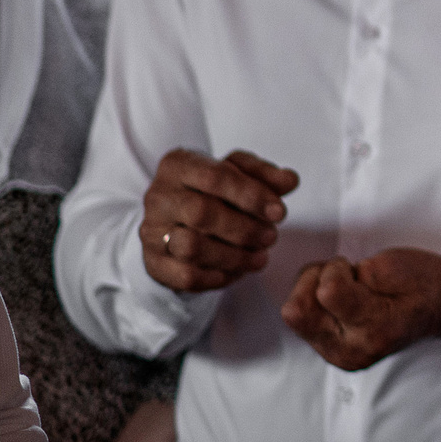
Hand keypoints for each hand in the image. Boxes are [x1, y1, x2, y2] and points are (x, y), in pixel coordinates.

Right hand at [139, 149, 297, 293]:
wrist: (176, 219)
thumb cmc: (214, 190)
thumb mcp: (239, 173)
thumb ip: (265, 175)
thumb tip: (290, 180)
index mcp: (178, 165)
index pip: (215, 176)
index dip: (251, 196)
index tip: (279, 212)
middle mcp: (158, 196)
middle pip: (201, 213)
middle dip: (244, 229)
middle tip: (271, 237)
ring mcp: (151, 231)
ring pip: (191, 247)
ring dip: (234, 256)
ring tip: (260, 257)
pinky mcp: (153, 262)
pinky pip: (185, 275)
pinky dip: (217, 276)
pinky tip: (238, 271)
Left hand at [279, 248, 440, 370]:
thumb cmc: (425, 284)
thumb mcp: (398, 266)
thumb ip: (360, 275)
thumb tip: (324, 283)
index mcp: (375, 329)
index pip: (327, 292)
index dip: (336, 269)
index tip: (354, 268)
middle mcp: (352, 350)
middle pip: (298, 311)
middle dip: (314, 281)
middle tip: (342, 276)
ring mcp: (339, 354)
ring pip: (294, 315)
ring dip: (311, 291)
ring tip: (342, 287)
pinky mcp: (329, 350)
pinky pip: (301, 321)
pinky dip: (313, 301)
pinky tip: (338, 299)